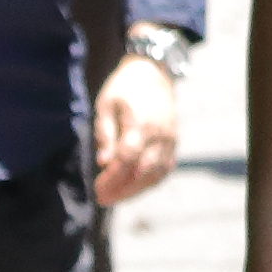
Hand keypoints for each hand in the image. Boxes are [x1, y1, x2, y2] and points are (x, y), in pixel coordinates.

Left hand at [92, 52, 183, 207]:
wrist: (153, 72)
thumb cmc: (124, 88)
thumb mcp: (106, 105)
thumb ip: (105, 133)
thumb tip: (104, 162)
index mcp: (141, 123)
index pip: (127, 159)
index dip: (113, 177)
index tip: (97, 187)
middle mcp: (159, 134)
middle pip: (143, 172)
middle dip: (122, 189)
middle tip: (103, 199)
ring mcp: (170, 138)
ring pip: (156, 173)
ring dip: (137, 189)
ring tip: (117, 197)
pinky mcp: (173, 141)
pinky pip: (165, 168)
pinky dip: (151, 181)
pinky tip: (134, 186)